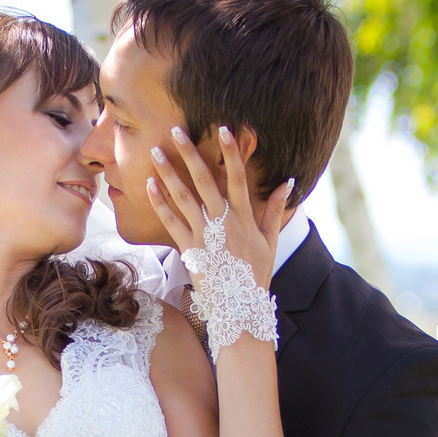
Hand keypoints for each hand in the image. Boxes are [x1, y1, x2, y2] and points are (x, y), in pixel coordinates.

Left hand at [148, 124, 292, 289]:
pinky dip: (159, 202)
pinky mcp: (188, 248)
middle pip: (205, 180)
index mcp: (244, 217)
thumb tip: (288, 182)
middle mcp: (223, 221)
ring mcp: (204, 234)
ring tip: (156, 151)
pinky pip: (171, 221)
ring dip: (169, 172)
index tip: (224, 129)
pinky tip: (149, 184)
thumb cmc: (256, 274)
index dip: (231, 151)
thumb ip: (276, 210)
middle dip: (190, 153)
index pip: (238, 176)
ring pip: (183, 197)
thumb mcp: (270, 241)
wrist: (239, 307)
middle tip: (177, 130)